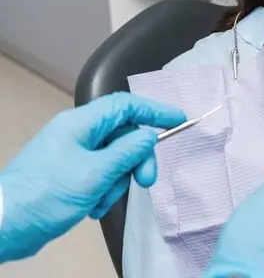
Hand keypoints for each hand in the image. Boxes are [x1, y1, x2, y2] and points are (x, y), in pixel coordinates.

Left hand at [0, 92, 185, 261]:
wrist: (5, 227)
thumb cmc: (45, 195)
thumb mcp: (96, 173)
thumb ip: (128, 152)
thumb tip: (148, 137)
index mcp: (81, 124)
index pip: (125, 105)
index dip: (154, 110)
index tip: (177, 121)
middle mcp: (77, 135)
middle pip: (123, 136)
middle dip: (137, 159)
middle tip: (145, 180)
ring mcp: (73, 156)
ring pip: (115, 160)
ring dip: (117, 182)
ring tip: (101, 200)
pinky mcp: (70, 176)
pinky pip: (101, 177)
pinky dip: (103, 192)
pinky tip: (92, 207)